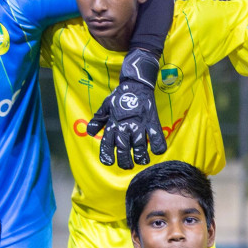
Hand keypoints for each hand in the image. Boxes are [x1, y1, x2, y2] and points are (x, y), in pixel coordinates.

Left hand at [86, 49, 165, 168]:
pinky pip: (157, 139)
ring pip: (139, 149)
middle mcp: (124, 127)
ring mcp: (139, 125)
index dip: (107, 157)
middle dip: (125, 162)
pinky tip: (157, 150)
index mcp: (112, 125)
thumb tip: (90, 132)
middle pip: (123, 151)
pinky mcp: (152, 122)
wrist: (136, 84)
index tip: (109, 162)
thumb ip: (98, 120)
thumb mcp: (105, 106)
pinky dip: (158, 147)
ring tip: (142, 160)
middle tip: (128, 164)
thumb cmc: (120, 96)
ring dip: (141, 158)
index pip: (106, 146)